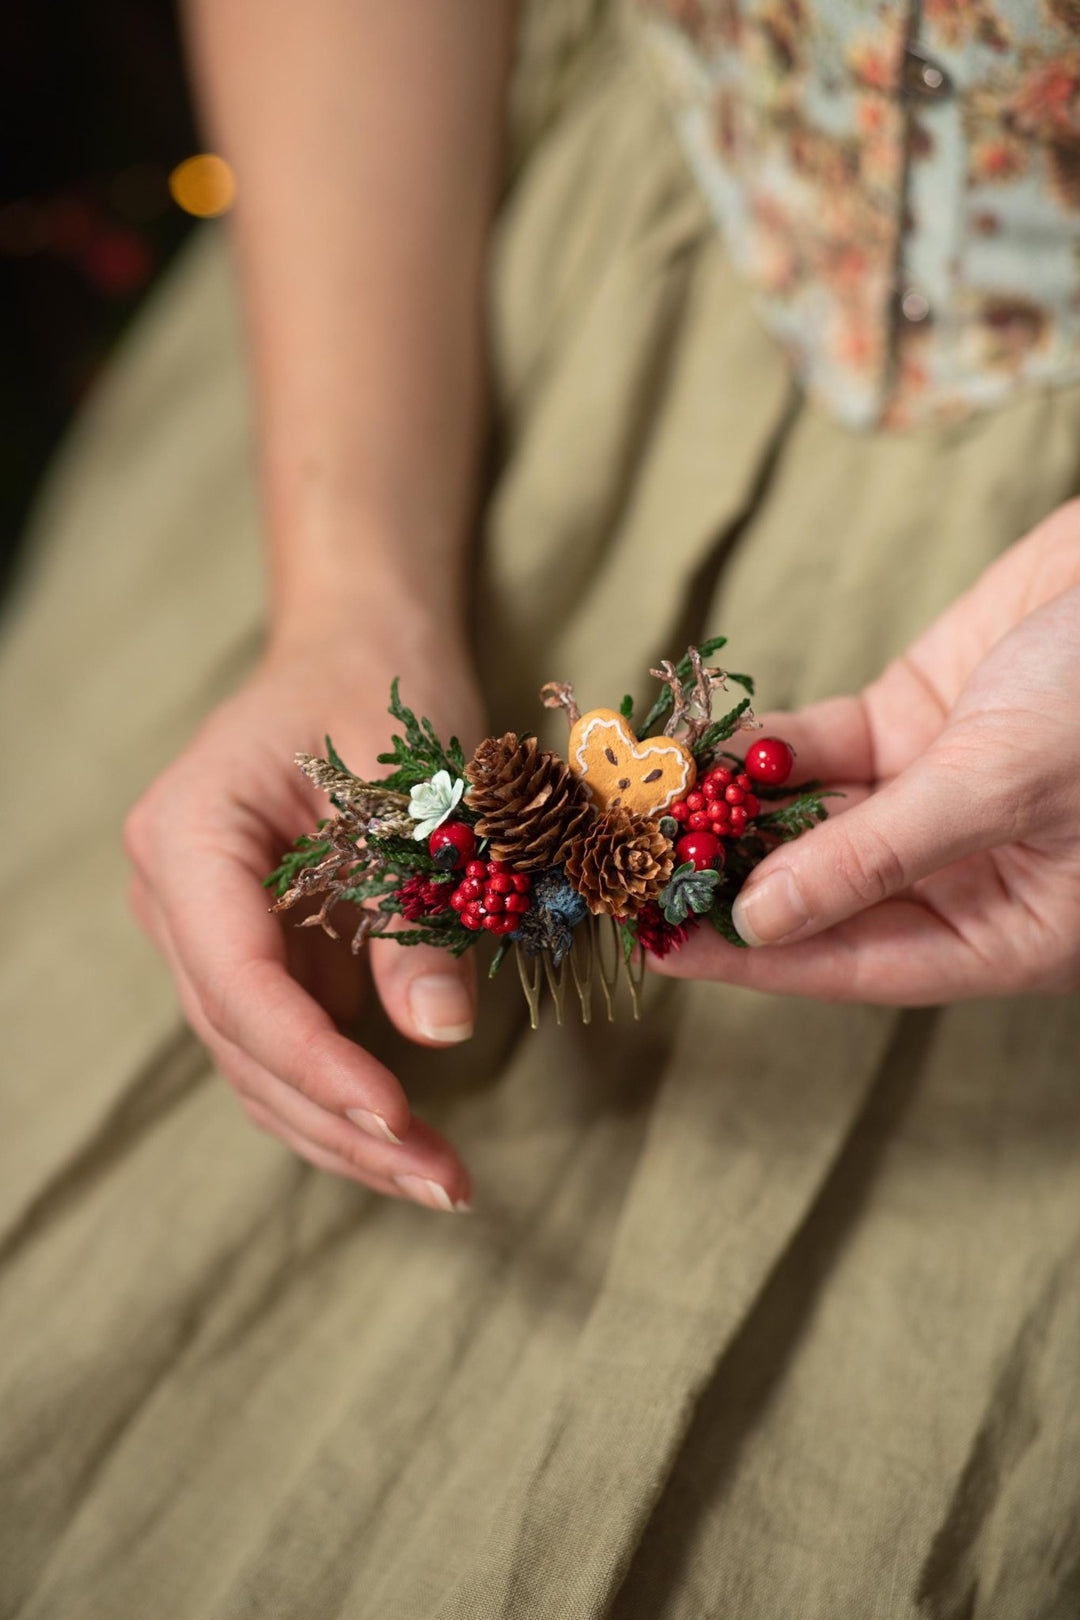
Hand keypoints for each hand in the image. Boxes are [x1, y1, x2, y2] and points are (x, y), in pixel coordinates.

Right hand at [123, 619, 484, 1209]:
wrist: (358, 649)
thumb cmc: (383, 690)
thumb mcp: (417, 790)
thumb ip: (417, 912)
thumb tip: (439, 1033)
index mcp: (190, 837)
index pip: (237, 976)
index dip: (313, 1056)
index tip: (398, 1113)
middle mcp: (177, 897)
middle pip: (243, 1040)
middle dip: (342, 1121)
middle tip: (445, 1182)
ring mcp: (208, 934)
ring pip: (258, 1064)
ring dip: (345, 1132)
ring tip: (443, 1182)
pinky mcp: (254, 956)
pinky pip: (288, 1046)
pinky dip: (346, 1097)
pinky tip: (413, 1145)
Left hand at [651, 500, 1079, 1003]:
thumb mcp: (1000, 784)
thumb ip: (876, 854)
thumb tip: (759, 920)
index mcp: (1012, 928)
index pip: (861, 962)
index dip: (759, 961)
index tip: (662, 949)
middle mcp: (967, 871)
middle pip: (824, 894)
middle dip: (728, 881)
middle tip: (630, 871)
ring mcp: (937, 793)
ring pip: (812, 820)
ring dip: (732, 813)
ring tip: (648, 810)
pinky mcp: (920, 718)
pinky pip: (823, 749)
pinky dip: (767, 749)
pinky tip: (706, 751)